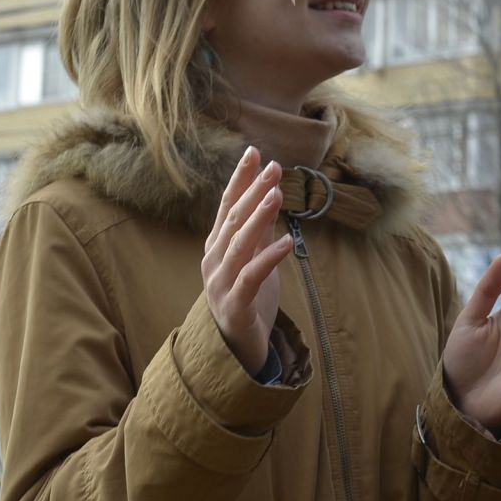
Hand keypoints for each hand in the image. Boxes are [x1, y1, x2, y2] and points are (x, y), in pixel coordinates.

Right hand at [203, 147, 294, 376]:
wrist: (236, 348)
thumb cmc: (246, 298)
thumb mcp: (253, 259)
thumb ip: (258, 231)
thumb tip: (270, 195)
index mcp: (217, 246)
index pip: (227, 205)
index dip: (240, 179)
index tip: (255, 152)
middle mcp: (214, 260)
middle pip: (233, 219)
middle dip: (253, 191)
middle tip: (273, 166)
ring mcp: (221, 283)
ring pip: (240, 244)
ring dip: (258, 217)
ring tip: (276, 194)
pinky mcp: (235, 305)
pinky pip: (252, 276)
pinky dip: (269, 257)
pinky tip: (286, 241)